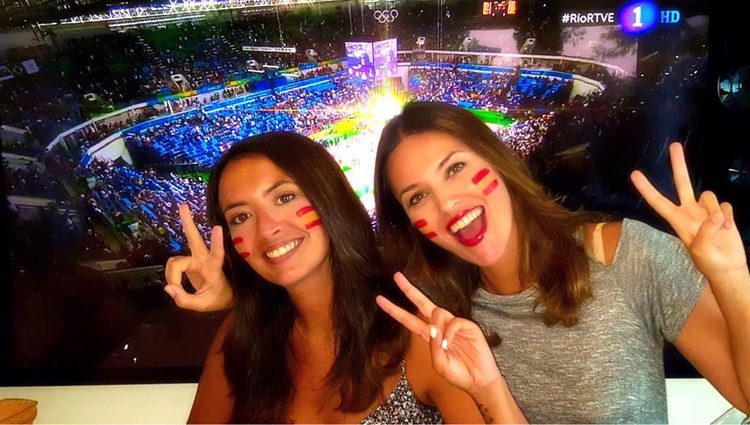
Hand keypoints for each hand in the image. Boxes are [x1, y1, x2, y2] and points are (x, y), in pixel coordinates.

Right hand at [164, 204, 233, 311]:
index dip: (216, 243)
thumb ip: (184, 300)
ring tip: (174, 287)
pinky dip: (171, 276)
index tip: (217, 228)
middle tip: (183, 206)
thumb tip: (168, 288)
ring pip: (175, 260)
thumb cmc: (217, 298)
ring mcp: (196, 259)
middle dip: (188, 222)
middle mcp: (204, 260)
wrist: (224, 296)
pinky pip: (173, 266)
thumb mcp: (202, 305)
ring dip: (171, 274)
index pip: (216, 255)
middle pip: (195, 239)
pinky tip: (175, 283)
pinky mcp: (189, 261)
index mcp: (213, 269)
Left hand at [376, 272, 501, 395]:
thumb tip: (433, 327)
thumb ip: (433, 348)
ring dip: (436, 326)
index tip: (380, 299)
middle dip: (409, 290)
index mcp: (429, 336)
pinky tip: (450, 344)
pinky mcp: (467, 325)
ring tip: (444, 345)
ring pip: (437, 311)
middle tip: (396, 276)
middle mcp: (439, 326)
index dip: (395, 310)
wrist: (479, 380)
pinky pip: (453, 321)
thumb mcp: (439, 365)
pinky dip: (449, 333)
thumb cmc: (458, 374)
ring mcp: (453, 324)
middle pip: (421, 304)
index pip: (409, 319)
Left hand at [631, 142, 747, 280]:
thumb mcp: (700, 251)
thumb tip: (714, 216)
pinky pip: (725, 207)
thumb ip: (704, 232)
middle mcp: (690, 211)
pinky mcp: (722, 212)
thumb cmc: (709, 262)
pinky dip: (728, 217)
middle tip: (674, 145)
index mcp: (678, 221)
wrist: (728, 268)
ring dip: (715, 211)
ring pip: (709, 196)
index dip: (646, 188)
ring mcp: (706, 211)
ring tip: (718, 230)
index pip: (658, 201)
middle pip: (682, 183)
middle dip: (679, 164)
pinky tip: (726, 229)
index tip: (634, 174)